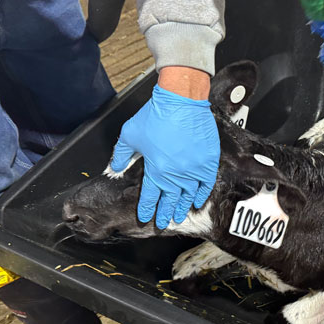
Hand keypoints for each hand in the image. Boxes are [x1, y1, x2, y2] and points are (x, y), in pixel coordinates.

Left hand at [110, 68, 218, 228]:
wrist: (182, 100)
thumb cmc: (156, 115)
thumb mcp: (130, 134)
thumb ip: (121, 154)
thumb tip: (116, 168)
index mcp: (156, 170)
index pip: (150, 197)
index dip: (147, 209)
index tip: (145, 217)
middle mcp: (176, 175)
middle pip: (170, 200)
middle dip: (166, 213)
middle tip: (164, 222)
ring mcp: (193, 170)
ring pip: (188, 196)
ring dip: (183, 207)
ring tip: (180, 215)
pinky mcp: (208, 161)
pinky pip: (206, 185)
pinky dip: (202, 194)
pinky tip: (198, 201)